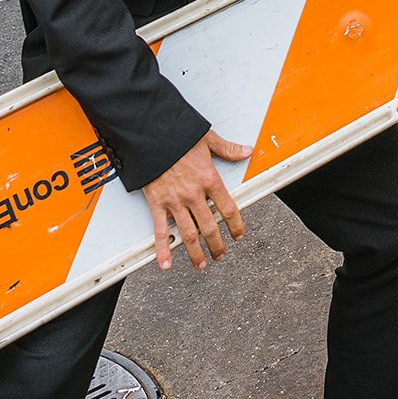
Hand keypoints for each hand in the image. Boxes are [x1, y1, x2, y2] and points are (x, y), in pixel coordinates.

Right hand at [142, 130, 251, 270]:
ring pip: (189, 234)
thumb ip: (228, 149)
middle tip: (220, 254)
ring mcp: (175, 201)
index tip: (238, 235)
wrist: (150, 134)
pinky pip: (160, 231)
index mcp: (209, 179)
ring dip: (196, 252)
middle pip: (210, 227)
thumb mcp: (208, 139)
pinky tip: (166, 263)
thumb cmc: (178, 136)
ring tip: (201, 264)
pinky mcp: (157, 204)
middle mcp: (194, 194)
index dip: (236, 225)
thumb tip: (246, 151)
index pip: (228, 209)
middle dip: (217, 245)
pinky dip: (162, 250)